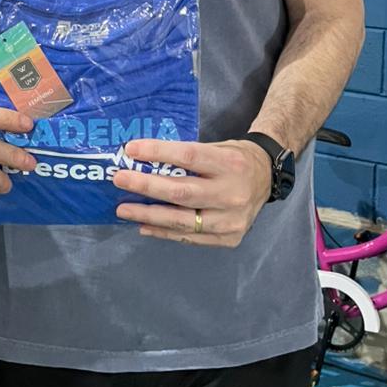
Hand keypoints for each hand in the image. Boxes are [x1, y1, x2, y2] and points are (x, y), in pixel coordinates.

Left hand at [113, 138, 272, 246]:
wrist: (268, 179)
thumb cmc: (234, 159)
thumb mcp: (216, 148)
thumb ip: (186, 157)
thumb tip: (143, 162)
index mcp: (229, 163)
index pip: (188, 157)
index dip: (158, 153)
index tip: (131, 150)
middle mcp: (232, 193)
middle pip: (181, 193)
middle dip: (146, 186)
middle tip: (119, 180)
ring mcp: (232, 220)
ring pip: (182, 221)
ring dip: (148, 215)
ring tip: (123, 209)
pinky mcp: (229, 238)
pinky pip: (190, 237)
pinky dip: (164, 232)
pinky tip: (144, 225)